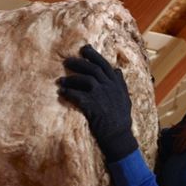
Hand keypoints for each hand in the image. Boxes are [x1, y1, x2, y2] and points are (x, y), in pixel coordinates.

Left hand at [58, 44, 137, 161]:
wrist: (118, 136)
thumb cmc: (121, 119)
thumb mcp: (125, 98)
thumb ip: (120, 84)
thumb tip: (117, 70)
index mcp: (117, 84)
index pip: (105, 65)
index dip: (94, 55)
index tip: (84, 49)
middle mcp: (109, 87)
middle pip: (92, 69)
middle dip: (78, 63)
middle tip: (67, 61)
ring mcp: (101, 95)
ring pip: (83, 80)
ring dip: (70, 79)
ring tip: (61, 80)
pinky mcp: (92, 105)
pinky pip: (76, 95)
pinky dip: (68, 92)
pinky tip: (61, 92)